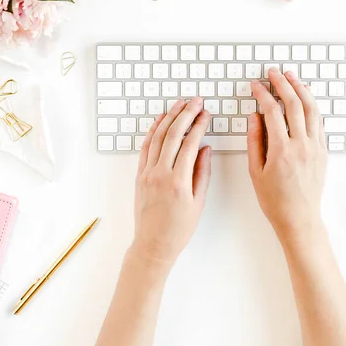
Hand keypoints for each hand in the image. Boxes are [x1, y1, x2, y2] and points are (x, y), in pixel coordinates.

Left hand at [133, 98, 211, 267]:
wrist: (153, 244)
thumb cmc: (178, 228)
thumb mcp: (198, 201)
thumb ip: (202, 172)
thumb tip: (205, 148)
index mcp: (178, 181)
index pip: (189, 143)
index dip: (199, 125)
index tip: (206, 113)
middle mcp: (160, 173)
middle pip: (172, 135)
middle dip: (185, 114)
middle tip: (195, 101)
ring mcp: (147, 173)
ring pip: (157, 137)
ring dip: (169, 118)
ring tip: (179, 104)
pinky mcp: (139, 175)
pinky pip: (145, 147)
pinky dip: (152, 131)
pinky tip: (160, 121)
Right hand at [247, 69, 326, 240]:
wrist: (299, 218)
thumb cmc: (274, 199)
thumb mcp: (256, 171)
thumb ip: (254, 140)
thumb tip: (254, 116)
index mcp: (282, 151)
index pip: (272, 112)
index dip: (262, 94)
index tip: (256, 85)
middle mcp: (302, 145)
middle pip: (294, 104)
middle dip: (282, 84)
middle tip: (273, 73)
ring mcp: (315, 147)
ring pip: (311, 109)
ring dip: (301, 89)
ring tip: (291, 77)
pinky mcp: (323, 151)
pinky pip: (319, 121)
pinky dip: (312, 105)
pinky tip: (305, 97)